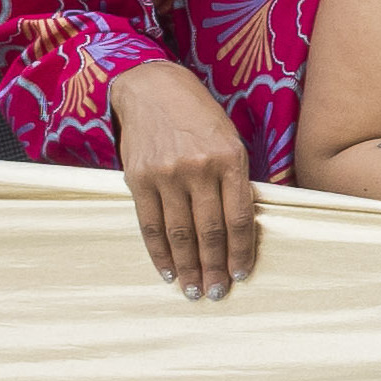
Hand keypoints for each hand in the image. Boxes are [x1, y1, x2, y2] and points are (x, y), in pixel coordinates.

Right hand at [110, 61, 266, 299]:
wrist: (153, 88)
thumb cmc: (199, 117)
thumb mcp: (230, 139)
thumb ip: (236, 180)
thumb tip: (241, 229)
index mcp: (229, 159)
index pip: (238, 218)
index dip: (240, 251)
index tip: (241, 274)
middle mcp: (199, 168)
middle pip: (209, 232)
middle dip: (214, 268)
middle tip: (217, 293)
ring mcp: (167, 174)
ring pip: (180, 234)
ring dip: (187, 268)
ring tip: (193, 291)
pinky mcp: (139, 178)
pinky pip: (150, 224)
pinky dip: (159, 252)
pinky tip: (167, 271)